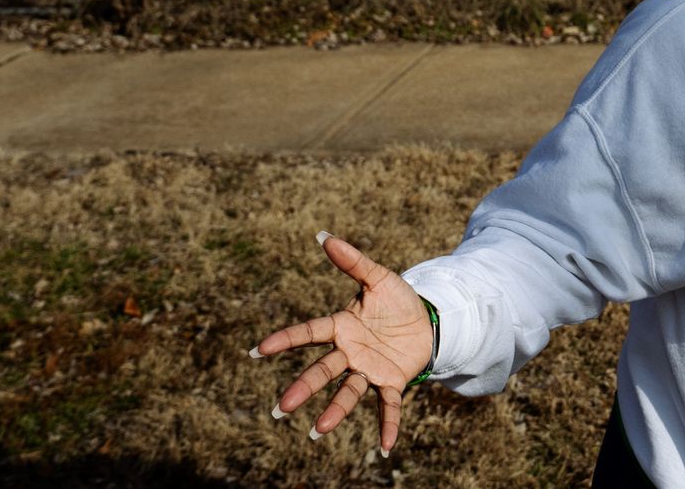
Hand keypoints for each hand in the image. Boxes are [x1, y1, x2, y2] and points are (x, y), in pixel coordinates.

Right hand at [252, 232, 432, 452]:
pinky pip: (388, 406)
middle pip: (323, 370)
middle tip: (282, 407)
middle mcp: (349, 352)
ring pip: (348, 392)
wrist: (426, 318)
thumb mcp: (378, 277)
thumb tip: (323, 236)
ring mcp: (369, 369)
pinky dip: (387, 426)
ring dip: (334, 411)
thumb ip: (353, 261)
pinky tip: (385, 448)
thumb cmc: (396, 300)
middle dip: (303, 388)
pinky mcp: (391, 381)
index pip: (309, 333)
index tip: (257, 350)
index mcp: (341, 326)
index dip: (284, 340)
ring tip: (317, 430)